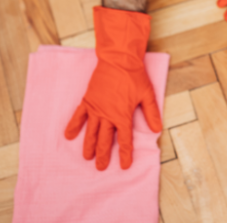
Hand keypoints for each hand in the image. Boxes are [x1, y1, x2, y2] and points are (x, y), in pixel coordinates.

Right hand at [65, 7, 161, 169]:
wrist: (118, 59)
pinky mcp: (88, 100)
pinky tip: (68, 136)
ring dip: (88, 146)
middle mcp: (108, 115)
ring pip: (91, 132)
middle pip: (105, 140)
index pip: (125, 140)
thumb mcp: (147, 94)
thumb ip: (151, 113)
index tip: (124, 166)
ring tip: (87, 158)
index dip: (125, 154)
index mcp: (123, 116)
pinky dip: (73, 126)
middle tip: (101, 167)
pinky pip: (78, 116)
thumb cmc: (134, 76)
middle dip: (103, 155)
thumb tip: (157, 129)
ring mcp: (96, 109)